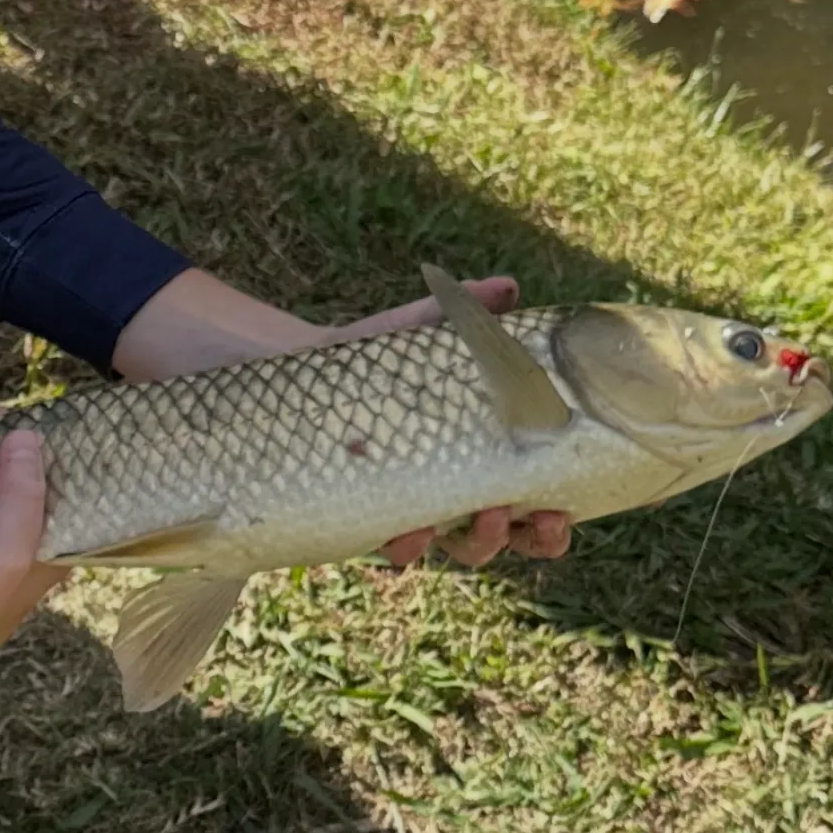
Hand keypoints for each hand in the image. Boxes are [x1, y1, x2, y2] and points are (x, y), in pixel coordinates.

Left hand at [113, 269, 571, 568]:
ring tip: (479, 518)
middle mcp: (433, 491)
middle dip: (522, 536)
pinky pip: (383, 544)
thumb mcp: (402, 338)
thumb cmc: (349, 366)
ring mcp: (392, 508)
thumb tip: (509, 285)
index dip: (550, 516)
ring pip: (445, 548)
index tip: (566, 510)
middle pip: (494, 534)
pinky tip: (405, 535)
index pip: (520, 497)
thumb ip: (457, 318)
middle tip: (532, 518)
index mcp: (461, 456)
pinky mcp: (348, 517)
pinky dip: (401, 544)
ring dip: (470, 545)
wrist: (265, 384)